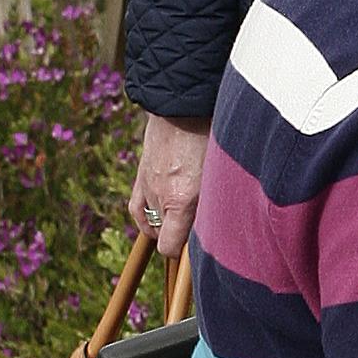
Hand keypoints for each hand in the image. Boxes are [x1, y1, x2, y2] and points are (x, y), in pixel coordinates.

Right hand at [129, 113, 208, 255]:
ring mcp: (148, 184)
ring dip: (164, 225)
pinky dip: (146, 216)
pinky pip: (138, 206)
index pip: (168, 246)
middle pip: (163, 233)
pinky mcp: (142, 173)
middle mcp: (160, 195)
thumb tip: (216, 225)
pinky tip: (155, 217)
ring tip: (178, 225)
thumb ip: (215, 202)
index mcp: (182, 200)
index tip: (195, 250)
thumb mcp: (220, 172)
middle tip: (197, 230)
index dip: (179, 253)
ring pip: (151, 219)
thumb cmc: (211, 136)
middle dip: (178, 236)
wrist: (183, 104)